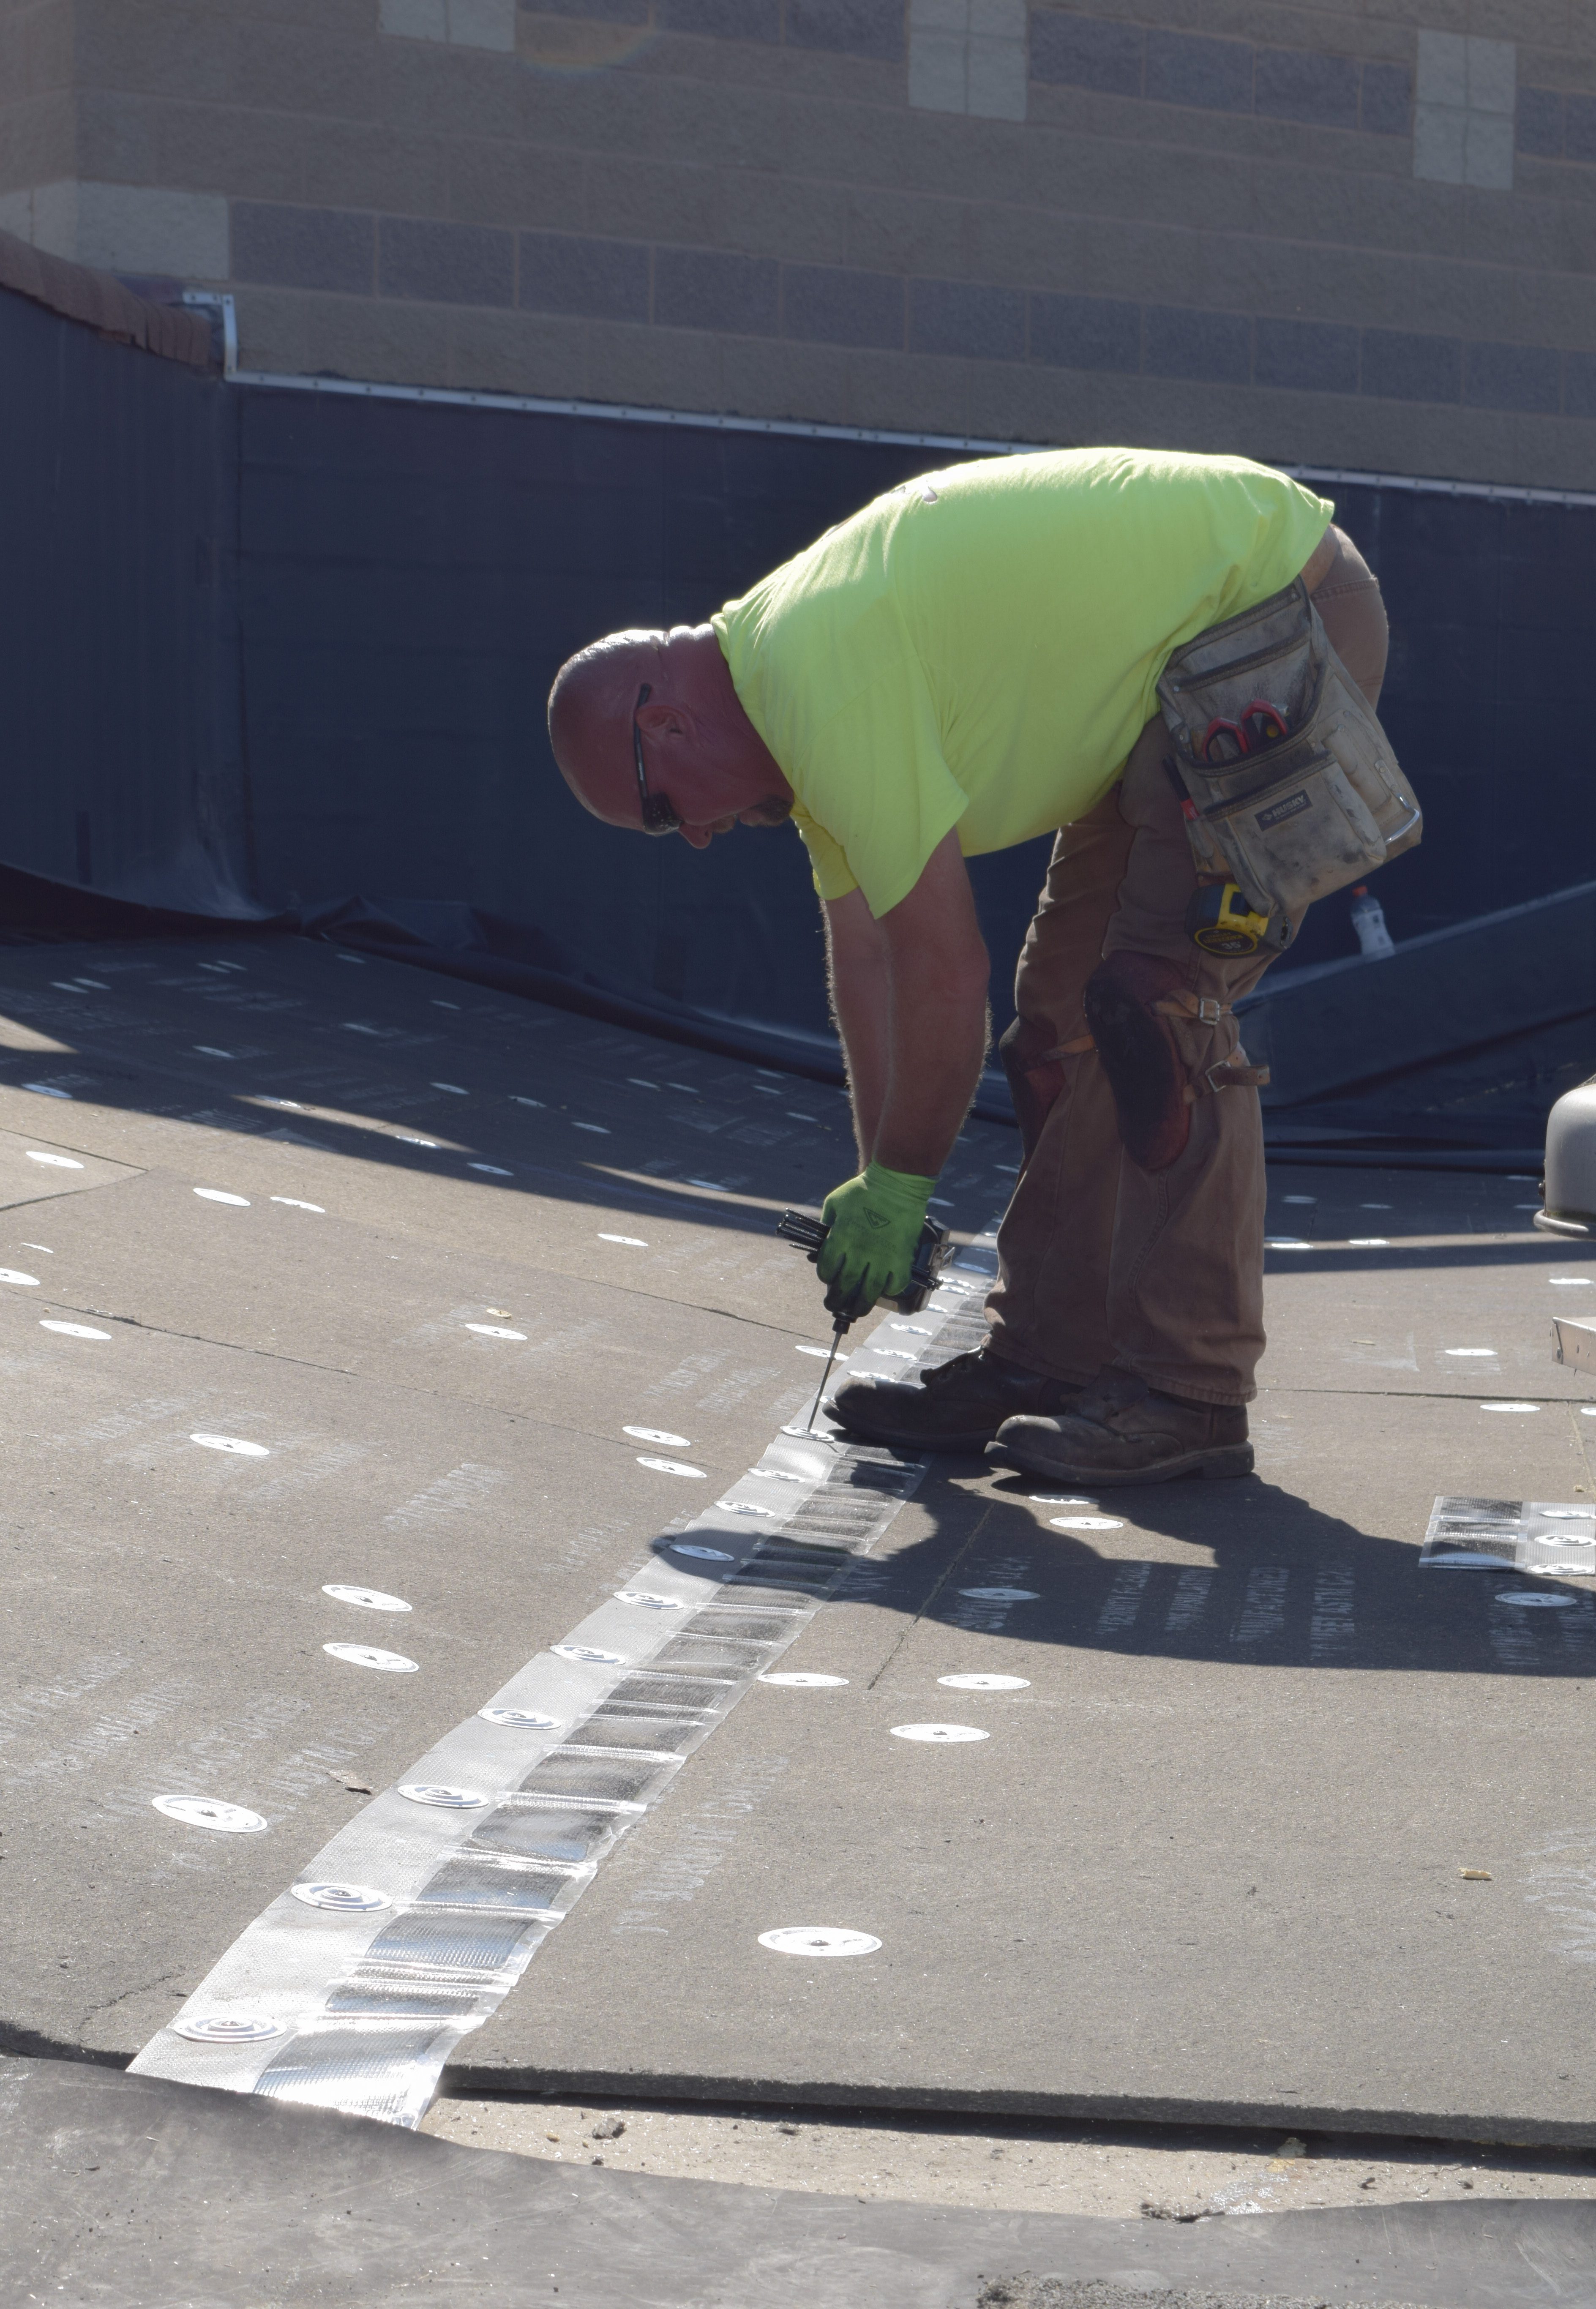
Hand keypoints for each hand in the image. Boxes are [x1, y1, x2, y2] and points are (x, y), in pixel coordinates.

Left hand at [816, 1162, 935, 1319]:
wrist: (896, 1184)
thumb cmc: (862, 1190)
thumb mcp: (835, 1202)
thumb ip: (827, 1224)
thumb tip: (823, 1243)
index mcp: (840, 1238)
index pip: (827, 1269)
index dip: (825, 1277)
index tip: (828, 1277)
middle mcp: (860, 1252)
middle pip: (845, 1286)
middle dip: (837, 1300)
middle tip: (834, 1306)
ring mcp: (882, 1257)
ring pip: (869, 1292)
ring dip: (861, 1305)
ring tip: (856, 1310)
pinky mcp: (901, 1258)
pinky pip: (895, 1284)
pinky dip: (889, 1290)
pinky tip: (884, 1288)